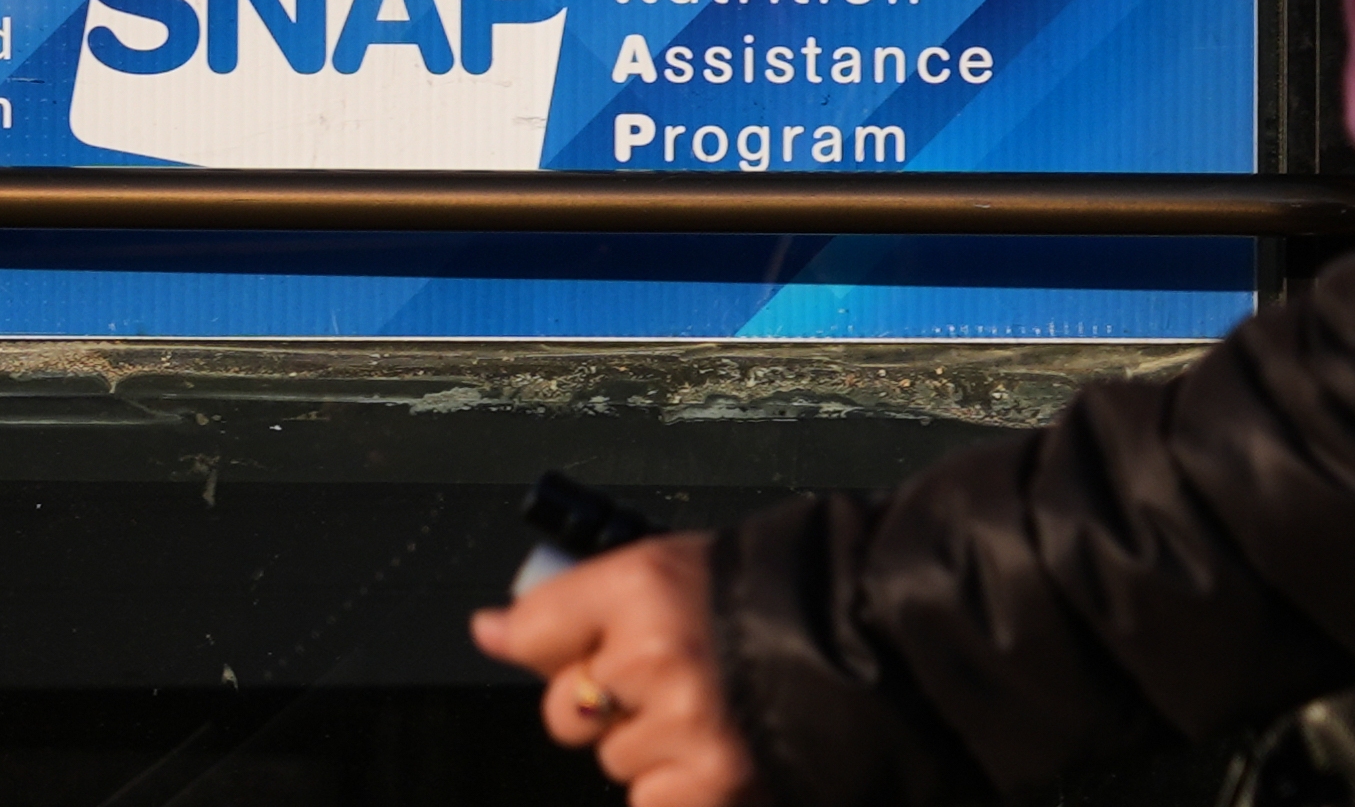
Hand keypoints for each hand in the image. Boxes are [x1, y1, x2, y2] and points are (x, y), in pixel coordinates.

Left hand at [472, 534, 761, 806]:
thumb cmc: (759, 599)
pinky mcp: (710, 790)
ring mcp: (684, 730)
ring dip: (650, 749)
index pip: (535, 626)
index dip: (553, 643)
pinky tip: (717, 754)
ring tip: (711, 712)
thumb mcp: (667, 571)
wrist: (868, 641)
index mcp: (642, 585)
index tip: (575, 648)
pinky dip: (678, 790)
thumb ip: (573, 603)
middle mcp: (656, 657)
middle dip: (604, 706)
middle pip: (565, 712)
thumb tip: (486, 631)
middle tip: (669, 681)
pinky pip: (650, 802)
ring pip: (613, 763)